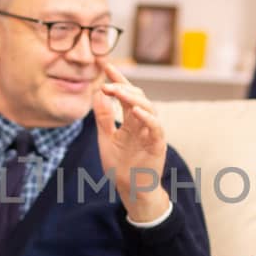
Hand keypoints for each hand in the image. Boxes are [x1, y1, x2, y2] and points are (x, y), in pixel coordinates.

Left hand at [92, 61, 169, 221]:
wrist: (129, 189)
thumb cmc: (120, 166)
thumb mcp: (106, 138)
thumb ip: (103, 117)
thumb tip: (97, 93)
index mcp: (131, 120)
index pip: (126, 94)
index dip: (118, 79)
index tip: (106, 66)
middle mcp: (143, 123)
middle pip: (138, 97)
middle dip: (123, 87)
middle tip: (107, 83)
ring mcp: (151, 133)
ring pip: (148, 108)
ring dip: (133, 98)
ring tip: (118, 91)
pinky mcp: (157, 145)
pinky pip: (155, 128)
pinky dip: (147, 118)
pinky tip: (135, 110)